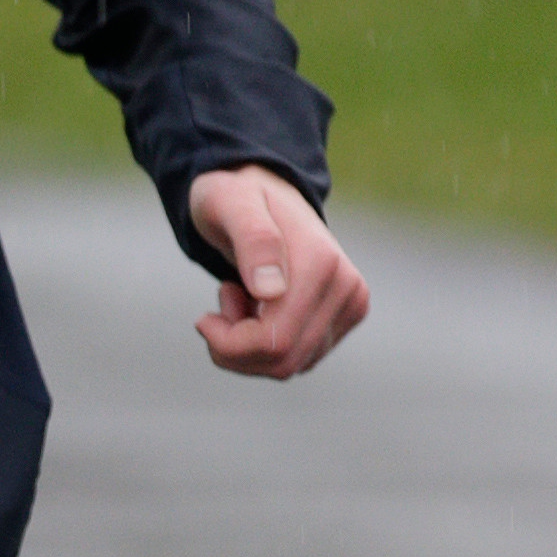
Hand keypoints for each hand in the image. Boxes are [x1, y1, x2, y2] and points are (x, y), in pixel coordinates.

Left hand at [189, 166, 369, 379]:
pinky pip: (298, 360)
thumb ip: (252, 240)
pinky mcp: (344, 317)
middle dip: (236, 348)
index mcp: (321, 264)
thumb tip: (272, 291)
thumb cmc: (235, 196)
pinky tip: (255, 309)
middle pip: (283, 362)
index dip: (228, 343)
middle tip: (222, 305)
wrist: (262, 189)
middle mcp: (347, 288)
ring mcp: (351, 305)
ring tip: (239, 298)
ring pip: (290, 367)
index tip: (206, 315)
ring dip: (247, 346)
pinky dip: (264, 346)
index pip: (274, 342)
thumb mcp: (229, 204)